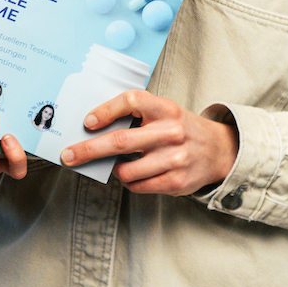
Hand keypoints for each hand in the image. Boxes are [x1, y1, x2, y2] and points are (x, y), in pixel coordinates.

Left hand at [61, 89, 236, 194]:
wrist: (219, 150)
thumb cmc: (180, 128)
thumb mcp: (164, 111)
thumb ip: (137, 114)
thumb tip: (91, 126)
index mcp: (166, 109)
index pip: (131, 101)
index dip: (105, 110)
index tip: (87, 122)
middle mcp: (171, 132)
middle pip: (120, 141)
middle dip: (88, 150)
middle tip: (68, 155)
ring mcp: (175, 159)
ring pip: (126, 170)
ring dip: (114, 170)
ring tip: (118, 165)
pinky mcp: (176, 182)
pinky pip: (138, 186)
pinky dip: (129, 182)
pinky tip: (134, 175)